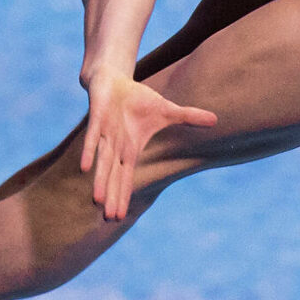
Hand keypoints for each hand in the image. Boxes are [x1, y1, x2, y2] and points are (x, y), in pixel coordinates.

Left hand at [80, 70, 216, 220]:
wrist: (114, 81)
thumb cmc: (138, 99)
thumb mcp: (167, 110)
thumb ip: (188, 117)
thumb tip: (215, 120)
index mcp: (129, 149)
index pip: (125, 177)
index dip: (123, 195)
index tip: (119, 217)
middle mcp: (116, 146)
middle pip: (114, 176)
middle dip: (112, 196)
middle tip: (109, 219)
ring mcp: (105, 134)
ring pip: (103, 162)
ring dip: (100, 181)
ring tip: (97, 202)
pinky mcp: (96, 118)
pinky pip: (93, 137)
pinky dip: (89, 151)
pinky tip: (84, 168)